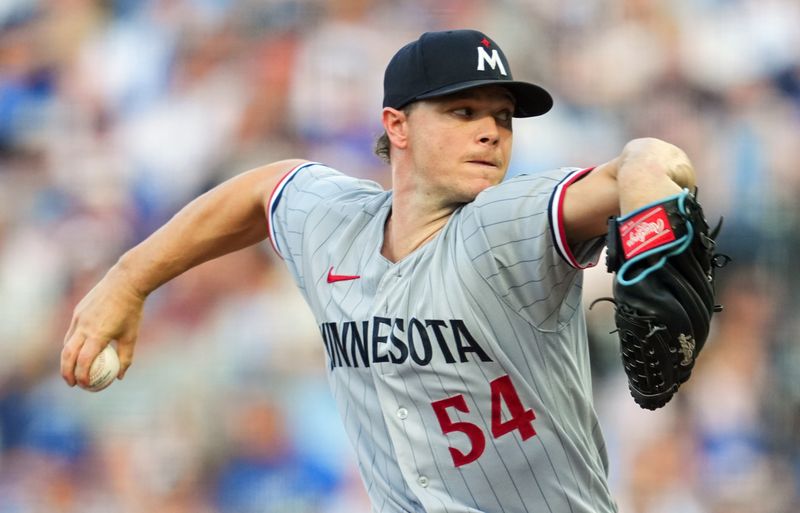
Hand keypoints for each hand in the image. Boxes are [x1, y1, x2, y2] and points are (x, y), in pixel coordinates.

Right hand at [61, 265, 145, 388]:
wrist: (125, 283)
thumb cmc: (132, 311)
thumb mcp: (131, 335)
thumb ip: (125, 357)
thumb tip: (120, 377)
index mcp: (98, 334)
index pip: (84, 361)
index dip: (82, 375)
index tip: (84, 385)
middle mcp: (85, 327)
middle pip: (68, 354)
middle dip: (67, 372)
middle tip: (71, 383)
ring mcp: (79, 318)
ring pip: (67, 343)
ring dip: (66, 359)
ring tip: (71, 370)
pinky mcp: (77, 311)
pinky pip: (71, 332)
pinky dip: (71, 344)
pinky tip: (76, 351)